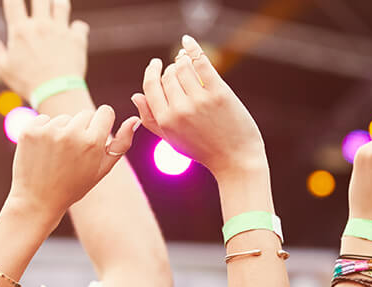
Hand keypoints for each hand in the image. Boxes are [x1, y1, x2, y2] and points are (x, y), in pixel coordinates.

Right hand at [0, 0, 89, 100]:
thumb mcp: (5, 68)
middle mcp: (41, 25)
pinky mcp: (77, 39)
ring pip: (61, 4)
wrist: (57, 92)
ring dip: (58, 3)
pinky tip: (75, 32)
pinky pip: (80, 26)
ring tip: (56, 6)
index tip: (14, 0)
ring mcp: (60, 30)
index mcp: (21, 30)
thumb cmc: (28, 83)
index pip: (13, 2)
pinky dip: (78, 28)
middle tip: (39, 3)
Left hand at [7, 105, 138, 218]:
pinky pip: (44, 120)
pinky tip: (43, 152)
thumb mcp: (102, 169)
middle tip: (74, 154)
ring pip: (64, 118)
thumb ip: (122, 144)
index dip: (102, 124)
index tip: (96, 136)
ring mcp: (48, 131)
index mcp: (92, 142)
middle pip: (85, 114)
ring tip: (57, 156)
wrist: (37, 201)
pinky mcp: (30, 131)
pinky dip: (44, 132)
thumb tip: (134, 119)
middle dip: (83, 129)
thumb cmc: (74, 186)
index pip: (105, 111)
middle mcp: (71, 133)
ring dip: (62, 131)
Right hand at [131, 36, 266, 179]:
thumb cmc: (203, 150)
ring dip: (183, 60)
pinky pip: (201, 63)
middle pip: (168, 75)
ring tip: (186, 59)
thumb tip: (136, 96)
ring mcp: (199, 100)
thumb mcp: (172, 139)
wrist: (235, 160)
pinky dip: (193, 49)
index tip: (156, 64)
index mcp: (165, 121)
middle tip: (179, 68)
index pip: (150, 87)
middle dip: (172, 69)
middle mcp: (180, 109)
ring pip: (183, 67)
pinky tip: (187, 42)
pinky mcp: (219, 93)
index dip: (152, 72)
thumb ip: (151, 119)